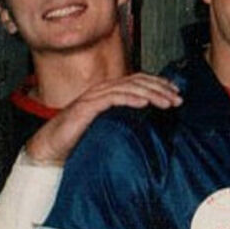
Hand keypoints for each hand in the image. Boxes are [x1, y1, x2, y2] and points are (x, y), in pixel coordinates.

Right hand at [24, 74, 181, 165]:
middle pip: (137, 82)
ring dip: (151, 94)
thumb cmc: (79, 138)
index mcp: (109, 92)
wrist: (51, 148)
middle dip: (161, 89)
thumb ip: (125, 118)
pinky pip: (111, 98)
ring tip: (167, 102)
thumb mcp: (108, 125)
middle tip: (178, 98)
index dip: (159, 83)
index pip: (139, 80)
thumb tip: (150, 120)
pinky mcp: (86, 107)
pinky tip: (143, 104)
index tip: (176, 92)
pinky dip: (130, 99)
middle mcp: (102, 90)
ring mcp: (94, 97)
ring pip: (128, 88)